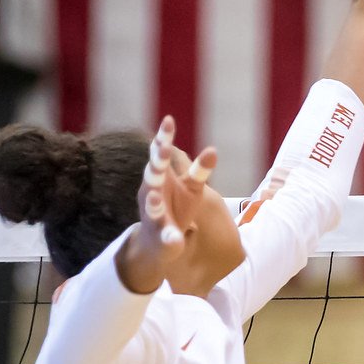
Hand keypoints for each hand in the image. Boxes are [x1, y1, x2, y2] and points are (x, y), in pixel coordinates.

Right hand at [135, 116, 216, 265]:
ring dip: (153, 201)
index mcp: (160, 178)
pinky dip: (170, 236)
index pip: (160, 154)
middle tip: (164, 147)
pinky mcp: (160, 236)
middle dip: (157, 162)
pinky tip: (176, 239)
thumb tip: (213, 150)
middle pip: (152, 174)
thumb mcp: (192, 188)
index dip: (164, 137)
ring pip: (151, 206)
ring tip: (156, 196)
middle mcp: (150, 192)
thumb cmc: (176, 207)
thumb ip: (199, 170)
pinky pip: (165, 236)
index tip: (169, 119)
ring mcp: (153, 214)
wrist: (160, 244)